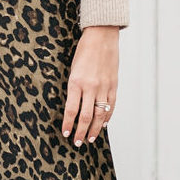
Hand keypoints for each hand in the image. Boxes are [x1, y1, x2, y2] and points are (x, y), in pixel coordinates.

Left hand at [62, 25, 119, 145]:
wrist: (102, 36)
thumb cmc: (84, 51)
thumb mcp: (73, 69)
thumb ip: (74, 88)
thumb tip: (73, 107)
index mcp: (76, 82)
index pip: (71, 110)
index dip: (68, 124)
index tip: (66, 134)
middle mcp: (91, 87)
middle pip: (85, 116)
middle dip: (81, 132)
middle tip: (77, 143)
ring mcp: (104, 87)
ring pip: (99, 114)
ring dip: (94, 129)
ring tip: (90, 139)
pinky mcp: (114, 85)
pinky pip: (111, 105)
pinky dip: (107, 117)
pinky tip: (102, 125)